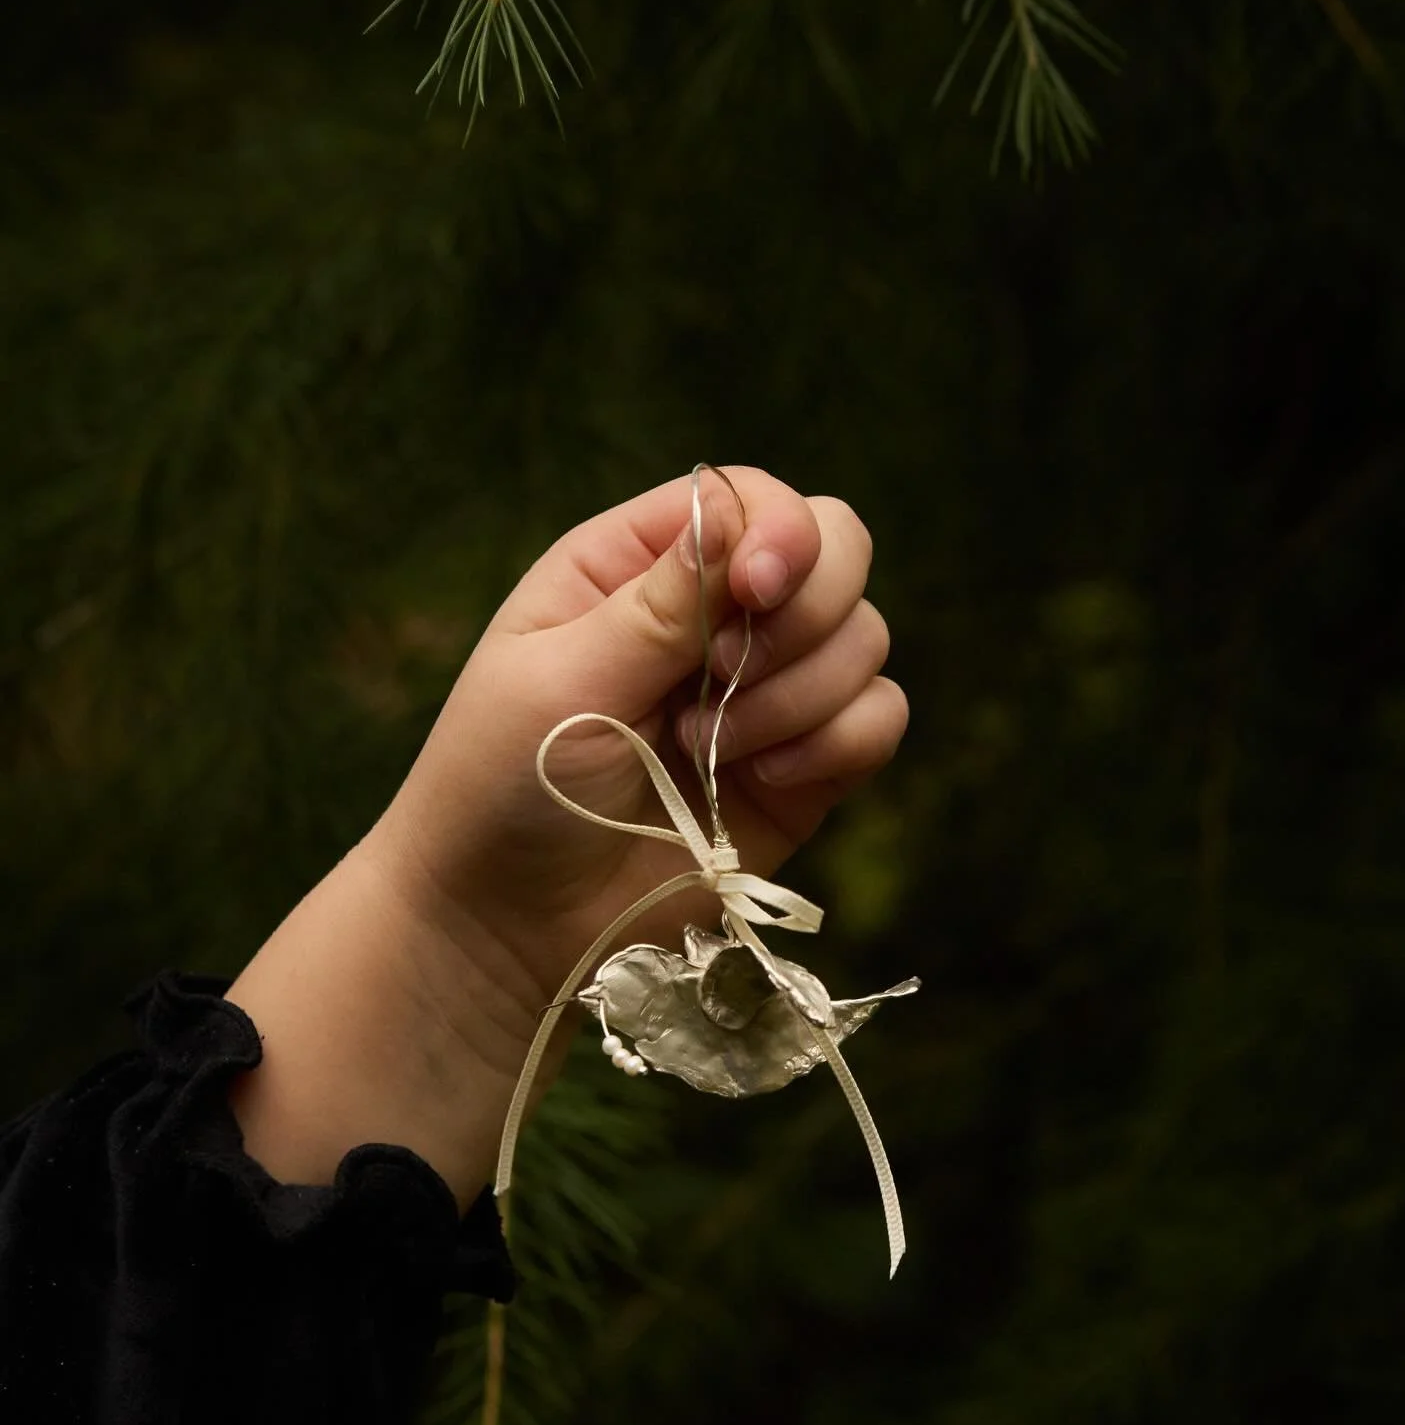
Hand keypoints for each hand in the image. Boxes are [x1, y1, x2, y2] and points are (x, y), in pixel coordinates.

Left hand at [363, 466, 908, 1064]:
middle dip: (804, 614)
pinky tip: (760, 781)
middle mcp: (715, 614)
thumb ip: (659, 603)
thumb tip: (738, 514)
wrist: (511, 924)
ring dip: (801, 695)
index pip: (756, 499)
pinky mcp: (802, 767)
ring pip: (865, 638)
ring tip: (705, 750)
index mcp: (639, 565)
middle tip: (727, 677)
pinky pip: (879, 718)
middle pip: (837, 549)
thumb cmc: (505, 787)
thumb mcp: (562, 680)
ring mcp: (765, 690)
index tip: (755, 593)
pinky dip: (839, 744)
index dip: (782, 532)